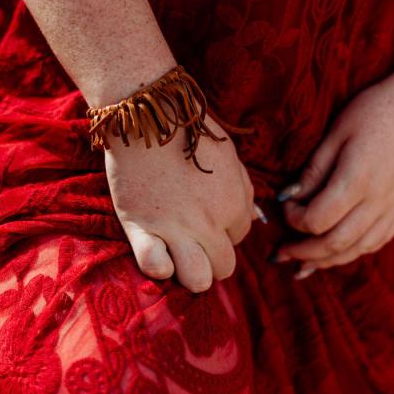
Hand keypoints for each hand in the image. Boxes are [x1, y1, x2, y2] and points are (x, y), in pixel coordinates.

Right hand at [105, 116, 257, 292]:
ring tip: (177, 254)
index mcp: (234, 204)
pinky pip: (156, 268)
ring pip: (198, 280)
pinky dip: (157, 265)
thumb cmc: (189, 130)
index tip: (205, 216)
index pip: (240, 238)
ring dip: (190, 272)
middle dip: (212, 256)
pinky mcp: (141, 226)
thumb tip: (253, 219)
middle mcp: (210, 222)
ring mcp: (175, 228)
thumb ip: (243, 190)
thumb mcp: (229, 155)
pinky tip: (155, 249)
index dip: (223, 230)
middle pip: (224, 267)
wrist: (147, 113)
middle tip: (193, 238)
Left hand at [273, 72, 393, 277]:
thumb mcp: (337, 133)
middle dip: (303, 253)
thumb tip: (288, 197)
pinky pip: (378, 240)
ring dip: (327, 261)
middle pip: (335, 243)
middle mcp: (377, 200)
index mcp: (356, 180)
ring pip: (358, 249)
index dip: (293, 220)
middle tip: (280, 254)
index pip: (316, 219)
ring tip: (303, 266)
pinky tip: (339, 252)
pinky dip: (354, 251)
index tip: (284, 207)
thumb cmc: (377, 109)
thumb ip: (313, 170)